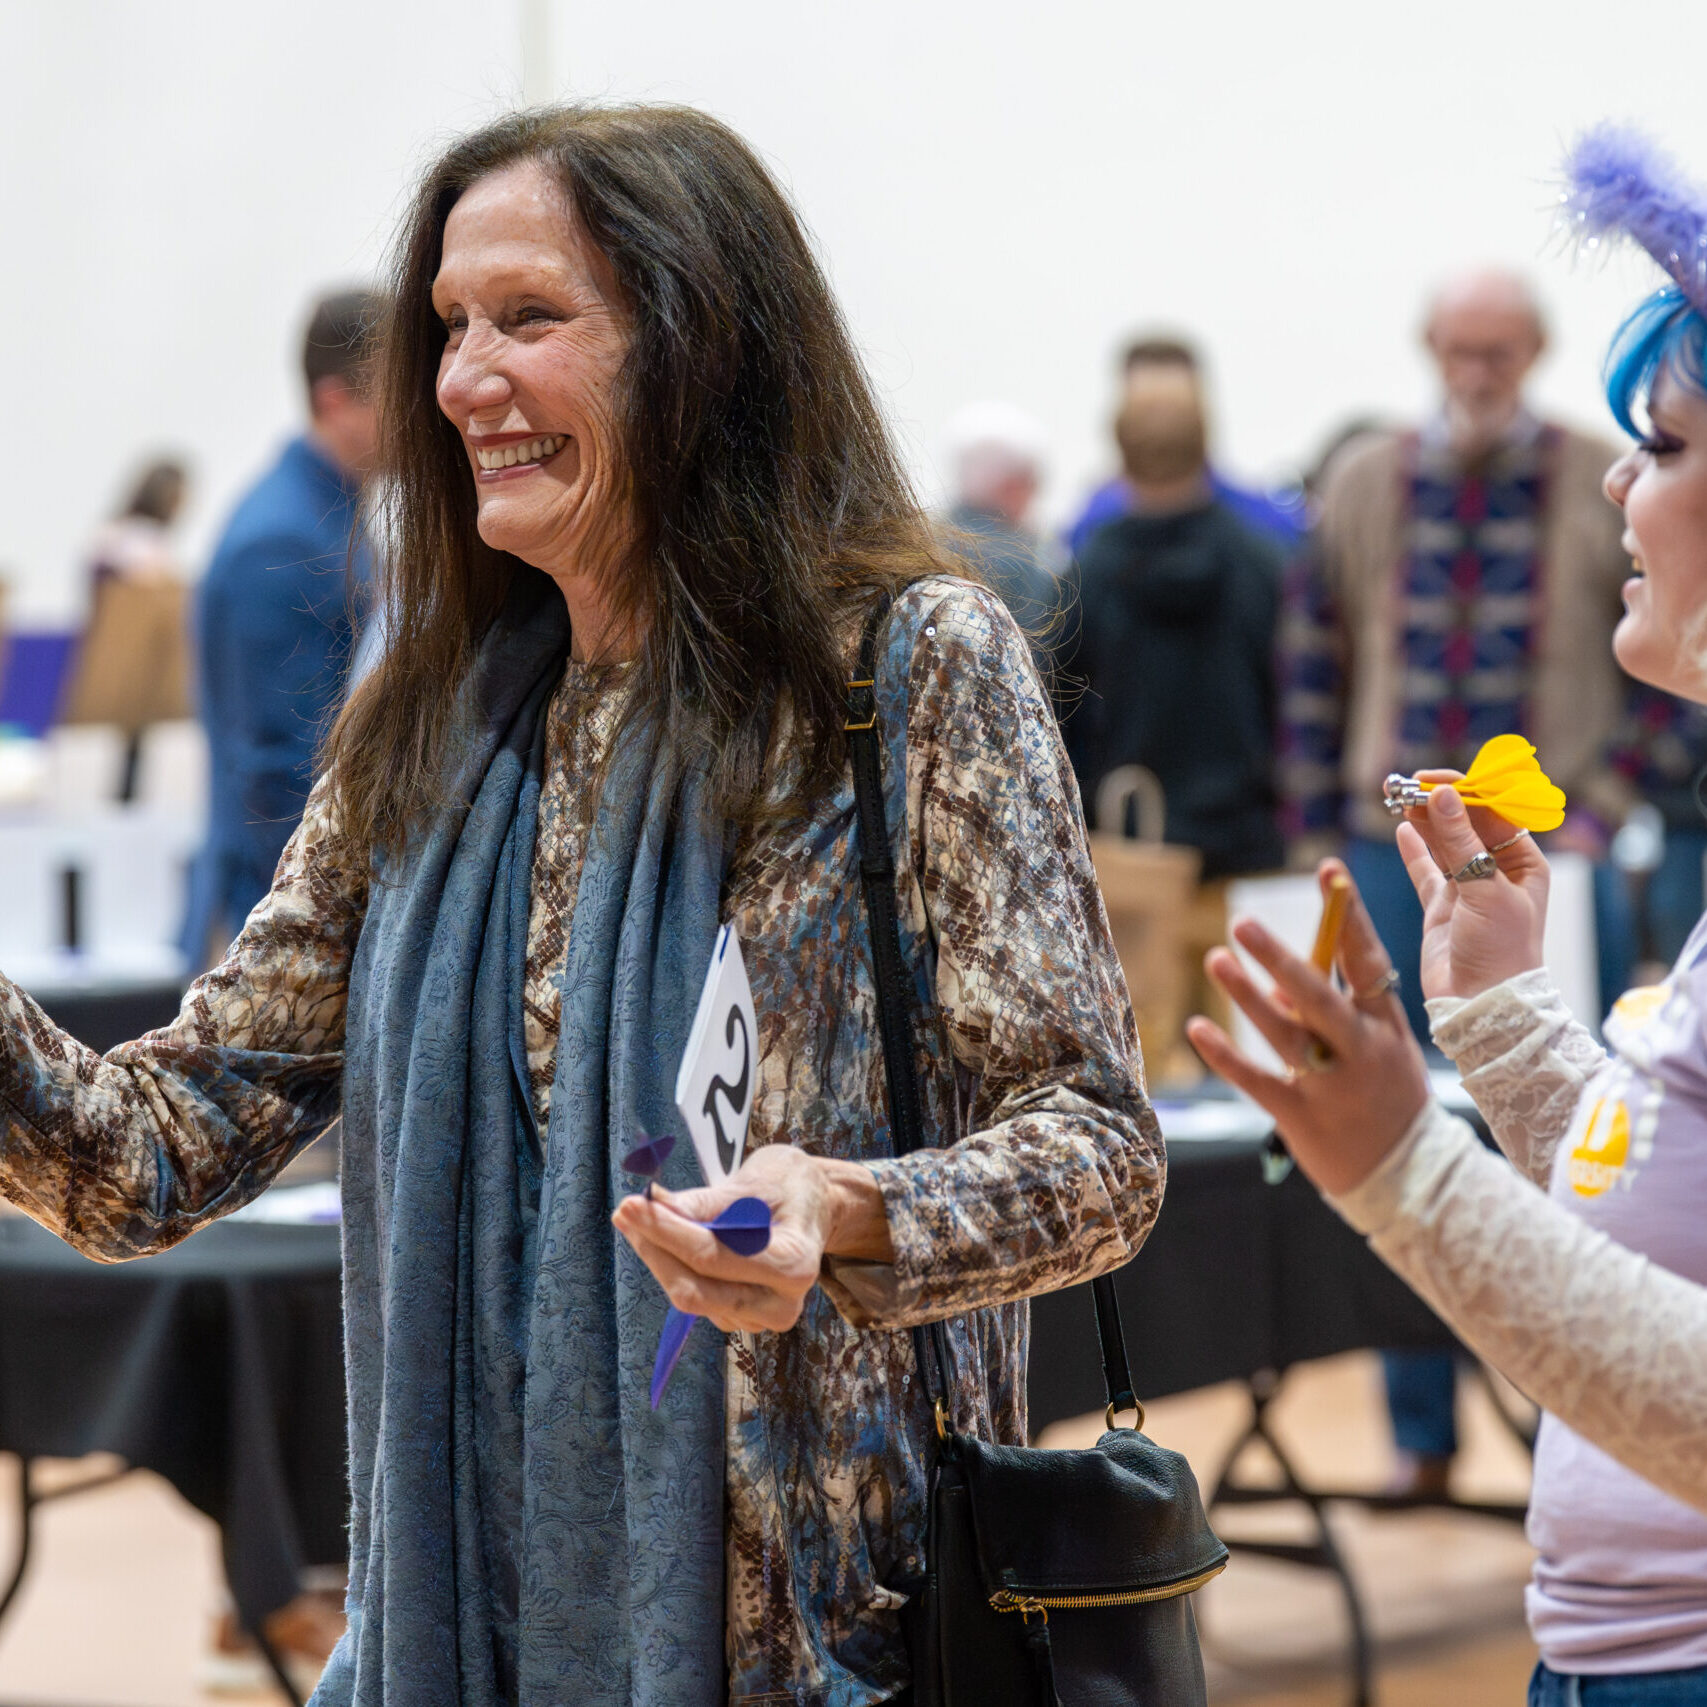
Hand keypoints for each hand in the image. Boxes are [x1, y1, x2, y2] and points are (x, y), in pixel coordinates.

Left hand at [611, 1144, 888, 1334]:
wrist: (814, 1207)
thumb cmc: (788, 1186)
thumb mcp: (754, 1181)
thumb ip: (705, 1203)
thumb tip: (653, 1205)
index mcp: (793, 1265)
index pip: (713, 1257)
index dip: (666, 1232)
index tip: (631, 1205)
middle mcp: (781, 1303)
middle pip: (694, 1289)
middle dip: (654, 1249)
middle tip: (625, 1211)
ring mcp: (760, 1318)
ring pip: (690, 1296)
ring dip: (659, 1256)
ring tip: (641, 1216)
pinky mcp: (741, 1319)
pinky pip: (695, 1297)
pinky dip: (673, 1266)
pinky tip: (665, 1238)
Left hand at [1185, 861, 1431, 1196]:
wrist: (1412, 1178)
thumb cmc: (1388, 1097)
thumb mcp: (1379, 1047)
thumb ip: (1334, 1008)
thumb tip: (1279, 978)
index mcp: (1386, 1024)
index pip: (1367, 958)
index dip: (1349, 914)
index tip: (1329, 871)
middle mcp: (1361, 1049)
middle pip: (1320, 996)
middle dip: (1283, 958)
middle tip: (1245, 923)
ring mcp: (1333, 1085)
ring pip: (1286, 1035)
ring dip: (1248, 997)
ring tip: (1215, 960)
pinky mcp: (1303, 1118)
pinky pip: (1259, 1081)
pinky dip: (1226, 1057)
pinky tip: (1196, 1029)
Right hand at [1398, 780, 1548, 1001]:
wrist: (1483, 1006)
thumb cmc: (1501, 950)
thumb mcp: (1485, 891)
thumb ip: (1460, 843)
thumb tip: (1442, 794)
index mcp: (1524, 863)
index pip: (1495, 813)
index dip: (1465, 791)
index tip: (1433, 779)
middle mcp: (1497, 871)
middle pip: (1465, 824)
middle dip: (1439, 802)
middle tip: (1407, 785)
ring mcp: (1468, 889)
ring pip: (1443, 843)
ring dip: (1424, 820)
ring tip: (1398, 798)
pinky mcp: (1441, 907)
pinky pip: (1425, 870)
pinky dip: (1414, 849)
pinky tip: (1403, 828)